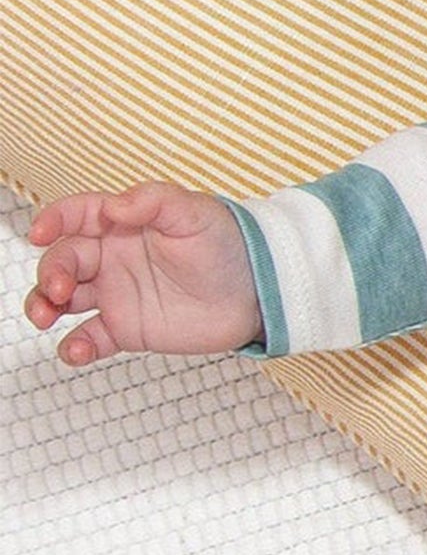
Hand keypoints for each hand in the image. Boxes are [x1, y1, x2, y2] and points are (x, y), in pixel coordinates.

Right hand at [24, 182, 262, 365]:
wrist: (258, 292)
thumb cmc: (228, 244)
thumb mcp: (195, 212)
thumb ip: (154, 202)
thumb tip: (114, 207)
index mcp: (122, 224)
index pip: (76, 216)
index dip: (53, 220)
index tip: (40, 234)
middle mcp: (112, 258)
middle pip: (63, 260)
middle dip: (50, 272)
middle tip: (58, 289)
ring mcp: (117, 295)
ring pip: (64, 299)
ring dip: (44, 306)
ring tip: (46, 317)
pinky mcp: (128, 329)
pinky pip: (91, 338)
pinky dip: (75, 346)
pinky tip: (75, 352)